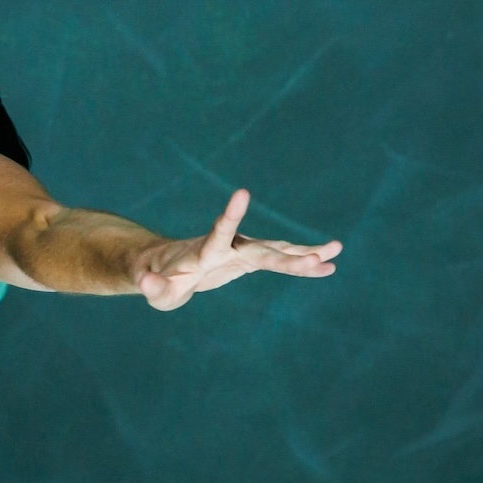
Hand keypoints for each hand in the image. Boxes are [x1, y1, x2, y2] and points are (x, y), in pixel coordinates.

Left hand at [134, 189, 340, 310]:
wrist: (167, 264)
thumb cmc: (158, 278)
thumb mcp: (153, 289)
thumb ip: (151, 287)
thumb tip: (145, 285)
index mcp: (205, 251)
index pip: (219, 233)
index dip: (229, 216)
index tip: (242, 193)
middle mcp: (230, 245)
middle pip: (262, 250)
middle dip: (289, 256)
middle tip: (316, 258)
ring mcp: (243, 250)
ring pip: (279, 251)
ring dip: (306, 253)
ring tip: (336, 250)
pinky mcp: (251, 258)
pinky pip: (282, 258)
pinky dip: (303, 261)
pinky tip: (329, 263)